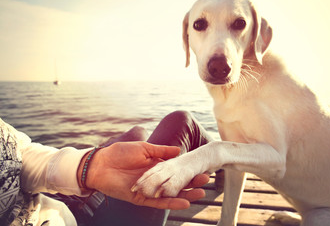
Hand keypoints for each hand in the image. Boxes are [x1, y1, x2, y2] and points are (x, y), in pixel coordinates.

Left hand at [80, 141, 208, 209]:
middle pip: (176, 183)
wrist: (101, 163)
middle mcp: (154, 179)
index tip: (201, 168)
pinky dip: (170, 202)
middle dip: (191, 183)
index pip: (175, 170)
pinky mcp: (140, 199)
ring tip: (200, 193)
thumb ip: (161, 151)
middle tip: (206, 180)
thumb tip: (178, 151)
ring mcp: (148, 190)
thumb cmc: (120, 152)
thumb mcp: (144, 148)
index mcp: (155, 166)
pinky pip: (157, 202)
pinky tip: (184, 202)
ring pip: (170, 195)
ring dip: (185, 194)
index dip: (187, 170)